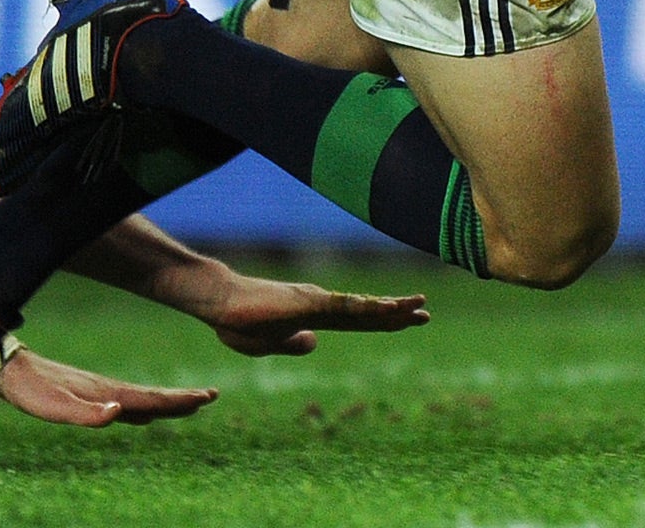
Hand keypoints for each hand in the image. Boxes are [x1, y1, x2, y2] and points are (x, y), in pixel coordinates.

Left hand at [0, 344, 217, 427]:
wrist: (11, 369)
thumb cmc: (31, 392)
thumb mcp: (54, 407)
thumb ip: (86, 413)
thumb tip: (119, 412)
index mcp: (107, 394)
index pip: (151, 398)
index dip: (178, 401)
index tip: (206, 397)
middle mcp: (109, 390)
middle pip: (153, 396)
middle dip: (182, 399)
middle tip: (211, 397)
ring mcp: (100, 391)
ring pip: (141, 398)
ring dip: (167, 402)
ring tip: (189, 403)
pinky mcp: (89, 394)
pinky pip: (126, 401)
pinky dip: (144, 406)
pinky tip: (144, 412)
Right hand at [195, 270, 428, 357]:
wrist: (218, 302)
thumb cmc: (237, 321)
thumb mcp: (268, 343)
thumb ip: (291, 343)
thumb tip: (314, 343)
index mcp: (312, 316)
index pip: (357, 320)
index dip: (384, 321)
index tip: (410, 320)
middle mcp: (319, 304)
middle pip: (366, 311)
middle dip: (397, 313)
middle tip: (426, 312)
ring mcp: (314, 301)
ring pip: (360, 307)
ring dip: (389, 308)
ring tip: (417, 306)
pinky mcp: (306, 303)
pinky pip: (343, 307)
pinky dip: (367, 307)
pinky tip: (386, 308)